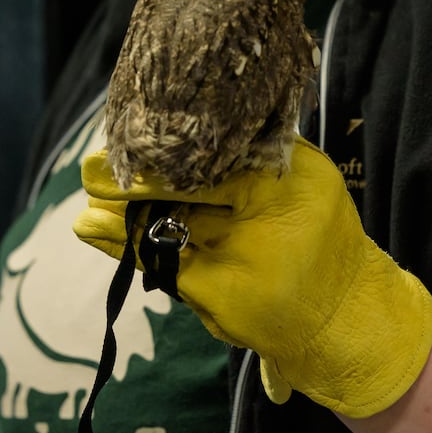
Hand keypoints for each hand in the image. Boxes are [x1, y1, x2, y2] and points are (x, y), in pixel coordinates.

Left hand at [74, 137, 431, 417]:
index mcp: (293, 178)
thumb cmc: (318, 237)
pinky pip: (162, 263)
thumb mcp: (301, 180)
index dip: (171, 145)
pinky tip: (93, 229)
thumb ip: (255, 152)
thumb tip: (186, 117)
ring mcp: (244, 260)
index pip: (221, 154)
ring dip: (120, 213)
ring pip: (168, 226)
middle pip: (188, 189)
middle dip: (134, 180)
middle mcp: (269, 217)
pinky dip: (124, 245)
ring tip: (87, 198)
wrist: (344, 315)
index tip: (133, 130)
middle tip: (90, 169)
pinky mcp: (222, 297)